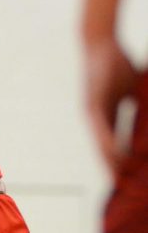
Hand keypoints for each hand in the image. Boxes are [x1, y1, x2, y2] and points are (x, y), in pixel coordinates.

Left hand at [84, 37, 137, 173]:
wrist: (100, 43)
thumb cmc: (117, 64)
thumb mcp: (133, 90)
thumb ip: (140, 106)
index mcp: (107, 115)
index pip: (114, 144)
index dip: (120, 161)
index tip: (128, 179)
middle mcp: (96, 117)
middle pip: (104, 148)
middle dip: (113, 167)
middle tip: (123, 189)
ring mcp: (92, 111)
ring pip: (100, 142)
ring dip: (108, 160)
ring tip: (118, 180)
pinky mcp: (92, 103)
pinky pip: (100, 126)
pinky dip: (107, 141)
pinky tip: (114, 154)